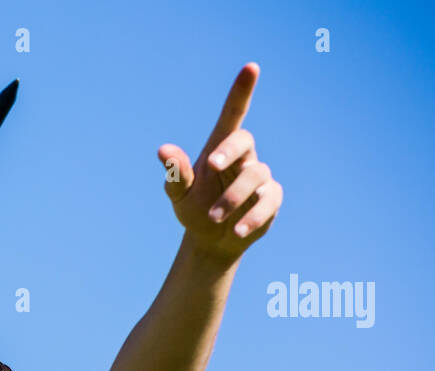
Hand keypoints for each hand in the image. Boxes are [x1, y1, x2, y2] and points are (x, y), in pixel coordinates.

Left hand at [157, 62, 282, 264]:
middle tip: (211, 166)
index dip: (242, 91)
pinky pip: (268, 201)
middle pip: (244, 141)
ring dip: (232, 197)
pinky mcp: (271, 199)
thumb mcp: (179, 194)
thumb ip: (175, 173)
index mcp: (219, 149)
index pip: (233, 114)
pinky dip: (252, 216)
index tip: (251, 67)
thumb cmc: (194, 209)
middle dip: (229, 150)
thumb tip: (163, 150)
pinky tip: (237, 230)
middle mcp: (242, 158)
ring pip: (254, 176)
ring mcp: (260, 178)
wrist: (211, 240)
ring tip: (213, 217)